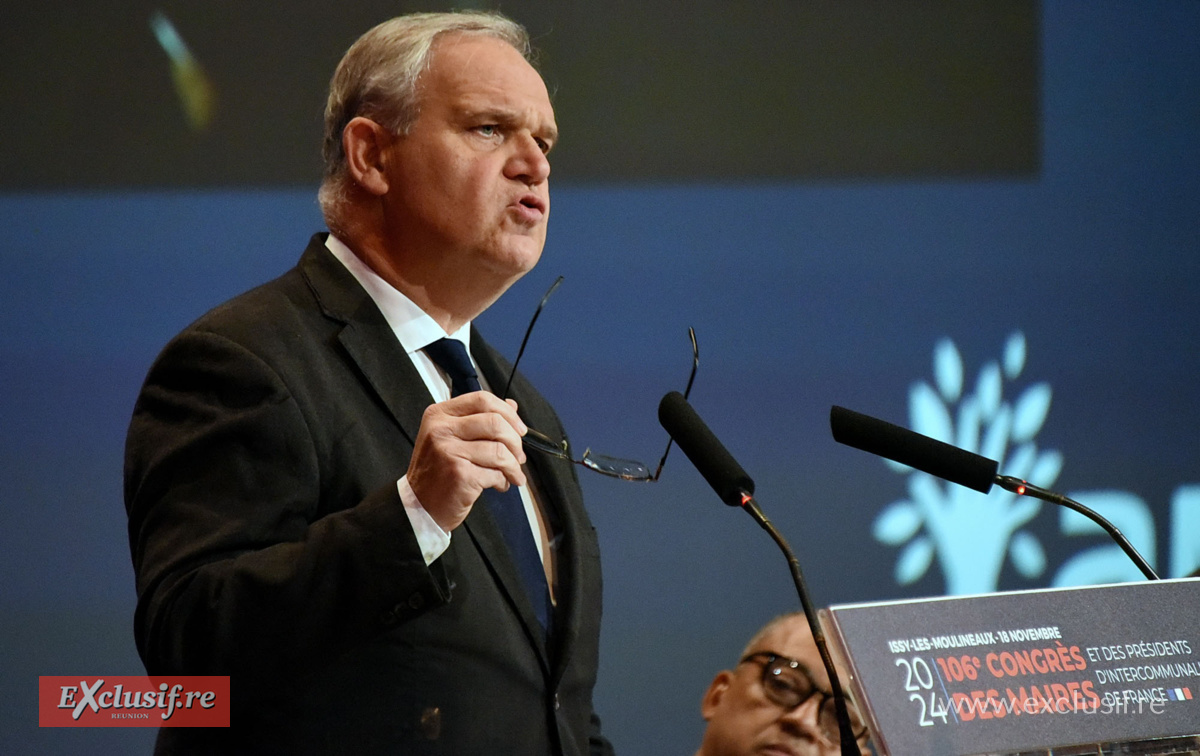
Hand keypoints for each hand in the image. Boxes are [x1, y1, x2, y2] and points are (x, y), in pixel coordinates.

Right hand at [407, 392, 527, 531]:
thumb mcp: (450, 437)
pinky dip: (503, 480)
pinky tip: (498, 484)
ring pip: (499, 450)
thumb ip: (479, 419)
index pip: (482, 399)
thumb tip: (512, 406)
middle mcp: (441, 429)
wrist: (419, 505)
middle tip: (519, 456)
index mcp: (439, 415)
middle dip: (515, 441)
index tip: (519, 429)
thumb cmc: (437, 472)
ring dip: (513, 466)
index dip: (508, 413)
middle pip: (495, 422)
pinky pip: (495, 473)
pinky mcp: (459, 474)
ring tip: (512, 474)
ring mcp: (449, 451)